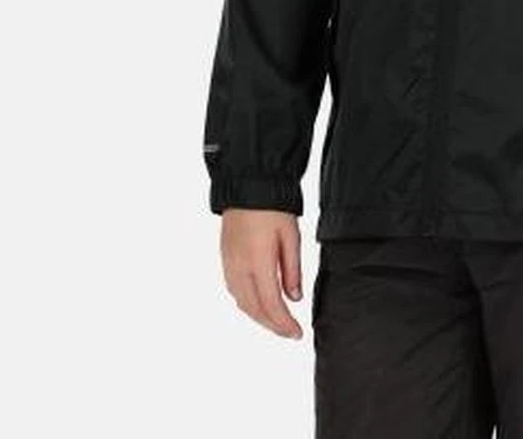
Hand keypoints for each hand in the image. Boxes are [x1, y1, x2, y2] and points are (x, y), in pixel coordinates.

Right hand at [220, 208, 304, 338]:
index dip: (284, 324)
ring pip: (243, 304)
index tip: (297, 333)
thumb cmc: (273, 208)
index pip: (271, 305)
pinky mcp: (226, 261)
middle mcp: (239, 269)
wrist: (248, 188)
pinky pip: (236, 292)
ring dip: (260, 317)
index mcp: (258, 262)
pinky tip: (260, 305)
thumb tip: (294, 299)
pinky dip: (249, 304)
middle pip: (255, 309)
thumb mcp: (291, 236)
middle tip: (290, 332)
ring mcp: (229, 266)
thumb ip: (292, 270)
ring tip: (278, 322)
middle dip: (273, 325)